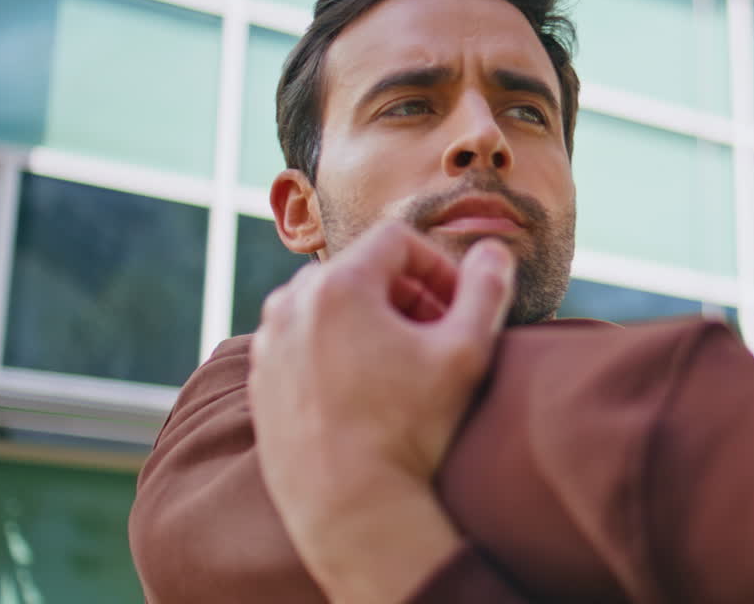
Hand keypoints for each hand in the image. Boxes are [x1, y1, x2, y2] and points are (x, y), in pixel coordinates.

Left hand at [249, 219, 514, 602]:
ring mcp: (269, 343)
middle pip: (361, 269)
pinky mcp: (260, 380)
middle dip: (405, 293)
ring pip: (330, 304)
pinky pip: (304, 340)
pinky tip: (368, 391)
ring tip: (402, 365)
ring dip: (371, 319)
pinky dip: (338, 348)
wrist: (350, 511)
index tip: (458, 309)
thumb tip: (492, 250)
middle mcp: (291, 304)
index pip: (397, 241)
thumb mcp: (466, 353)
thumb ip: (486, 290)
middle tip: (436, 336)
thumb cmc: (410, 431)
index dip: (438, 267)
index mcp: (338, 285)